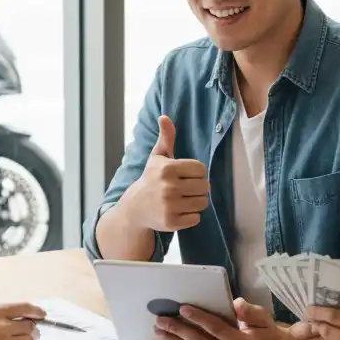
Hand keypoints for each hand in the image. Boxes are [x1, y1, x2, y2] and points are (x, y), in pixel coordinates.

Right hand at [123, 116, 209, 231]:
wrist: (134, 208)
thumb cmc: (151, 179)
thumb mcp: (157, 157)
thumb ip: (166, 137)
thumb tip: (164, 116)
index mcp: (168, 168)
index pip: (201, 169)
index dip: (195, 172)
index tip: (184, 175)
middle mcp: (169, 187)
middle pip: (205, 186)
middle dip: (197, 187)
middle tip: (184, 189)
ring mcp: (170, 206)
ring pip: (203, 202)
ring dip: (196, 201)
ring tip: (182, 199)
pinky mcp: (171, 222)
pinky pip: (196, 218)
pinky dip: (190, 216)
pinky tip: (178, 211)